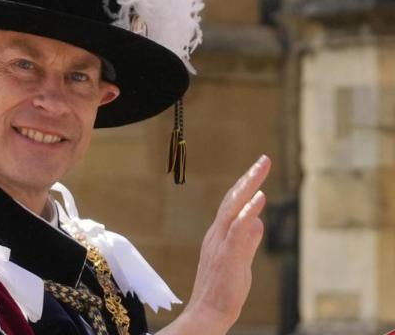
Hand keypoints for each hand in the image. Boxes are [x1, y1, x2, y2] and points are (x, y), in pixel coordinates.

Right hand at [161, 155, 270, 334]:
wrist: (208, 313)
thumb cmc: (224, 292)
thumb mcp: (240, 263)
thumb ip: (248, 241)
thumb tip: (258, 221)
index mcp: (218, 235)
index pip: (232, 204)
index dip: (246, 185)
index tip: (259, 168)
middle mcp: (216, 234)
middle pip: (232, 199)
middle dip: (249, 177)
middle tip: (264, 159)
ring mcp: (220, 243)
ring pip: (233, 207)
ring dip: (248, 186)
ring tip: (261, 168)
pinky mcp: (228, 254)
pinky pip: (237, 228)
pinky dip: (247, 211)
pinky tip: (259, 197)